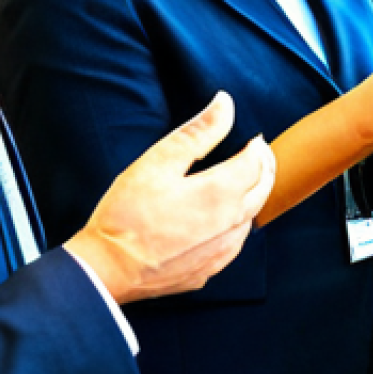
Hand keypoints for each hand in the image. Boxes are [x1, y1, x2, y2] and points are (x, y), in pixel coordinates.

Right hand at [65, 92, 275, 302]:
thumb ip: (198, 131)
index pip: (256, 163)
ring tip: (245, 181)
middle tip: (259, 154)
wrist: (107, 268)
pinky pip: (234, 243)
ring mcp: (221, 252)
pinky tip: (224, 219)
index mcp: (221, 193)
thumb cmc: (128, 214)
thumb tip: (225, 104)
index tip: (254, 139)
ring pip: (251, 218)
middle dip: (264, 168)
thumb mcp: (159, 160)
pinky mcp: (208, 269)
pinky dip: (237, 224)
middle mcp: (230, 224)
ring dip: (253, 196)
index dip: (257, 147)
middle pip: (263, 190)